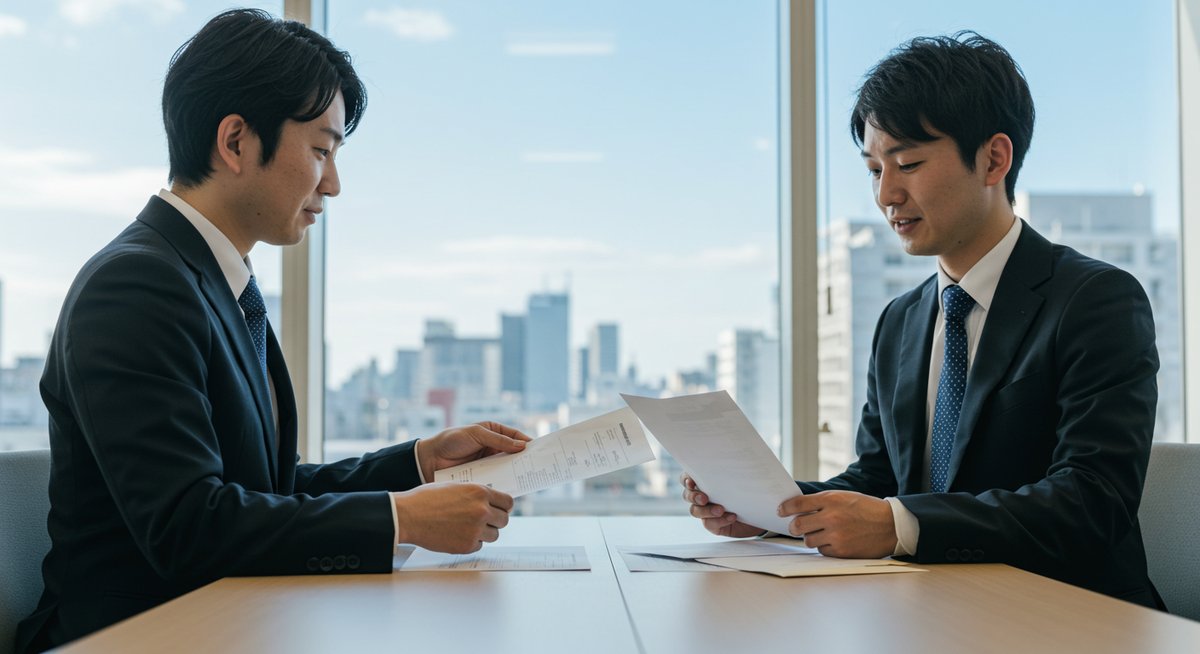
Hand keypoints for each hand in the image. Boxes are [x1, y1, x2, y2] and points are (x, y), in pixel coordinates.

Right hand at [392, 482, 513, 553]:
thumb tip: (489, 501)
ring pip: (494, 535)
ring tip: (469, 528)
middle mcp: (481, 511)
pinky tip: (458, 535)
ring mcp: (475, 530)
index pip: (507, 502)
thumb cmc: (427, 499)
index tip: (500, 509)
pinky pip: (479, 546)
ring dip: (484, 533)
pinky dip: (472, 542)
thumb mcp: (456, 487)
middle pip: (504, 520)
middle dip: (496, 520)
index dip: (503, 506)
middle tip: (485, 520)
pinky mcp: (467, 545)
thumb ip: (475, 494)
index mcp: (480, 493)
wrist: (409, 516)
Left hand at [418, 421, 531, 479]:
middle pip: (515, 454)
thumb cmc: (450, 441)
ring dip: (517, 472)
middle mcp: (493, 447)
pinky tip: (513, 488)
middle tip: (539, 467)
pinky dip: (505, 483)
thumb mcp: (476, 434)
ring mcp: (488, 463)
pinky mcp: (483, 477)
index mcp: (493, 432)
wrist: (428, 460)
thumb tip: (522, 445)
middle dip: (526, 459)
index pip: (516, 436)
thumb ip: (498, 440)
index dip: (528, 442)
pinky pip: (498, 480)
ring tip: (529, 479)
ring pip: (508, 468)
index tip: (541, 450)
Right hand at [680, 474, 766, 537]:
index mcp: (705, 481)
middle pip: (687, 495)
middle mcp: (702, 496)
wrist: (760, 512)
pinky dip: (719, 521)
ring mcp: (706, 511)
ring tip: (721, 510)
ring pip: (695, 511)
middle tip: (704, 498)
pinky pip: (708, 524)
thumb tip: (732, 457)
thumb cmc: (749, 491)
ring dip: (706, 510)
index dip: (686, 479)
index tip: (691, 481)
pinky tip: (732, 517)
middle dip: (693, 496)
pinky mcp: (713, 524)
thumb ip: (732, 470)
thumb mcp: (742, 478)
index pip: (687, 478)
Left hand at [778, 490, 896, 557]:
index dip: (785, 508)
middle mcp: (831, 518)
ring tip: (822, 533)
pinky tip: (834, 541)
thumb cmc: (865, 509)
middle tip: (796, 527)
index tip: (780, 511)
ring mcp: (836, 536)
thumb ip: (821, 502)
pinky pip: (822, 551)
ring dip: (811, 537)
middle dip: (794, 527)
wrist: (890, 525)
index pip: (798, 504)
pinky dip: (824, 547)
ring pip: (808, 540)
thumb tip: (798, 508)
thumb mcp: (843, 497)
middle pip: (798, 525)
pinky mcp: (842, 552)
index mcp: (831, 500)